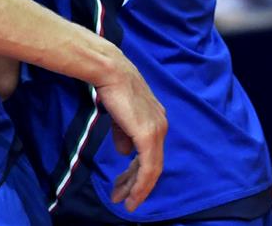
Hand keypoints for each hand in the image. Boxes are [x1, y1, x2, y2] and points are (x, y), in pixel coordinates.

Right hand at [94, 54, 167, 211]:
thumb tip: (124, 153)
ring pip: (151, 170)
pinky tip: (131, 194)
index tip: (125, 185)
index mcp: (155, 120)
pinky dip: (140, 184)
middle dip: (136, 184)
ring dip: (137, 188)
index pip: (150, 152)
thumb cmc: (110, 86)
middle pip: (152, 164)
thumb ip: (123, 134)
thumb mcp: (119, 114)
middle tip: (123, 198)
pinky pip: (148, 168)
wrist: (110, 71)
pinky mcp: (149, 137)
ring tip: (124, 200)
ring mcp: (157, 132)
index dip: (138, 170)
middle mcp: (161, 127)